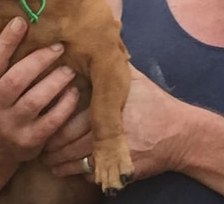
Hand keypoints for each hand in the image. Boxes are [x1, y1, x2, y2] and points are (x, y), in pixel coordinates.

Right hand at [0, 17, 80, 163]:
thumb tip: (16, 23)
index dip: (6, 41)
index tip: (21, 21)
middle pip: (17, 79)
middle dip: (40, 59)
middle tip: (59, 47)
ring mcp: (11, 125)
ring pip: (36, 99)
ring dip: (56, 80)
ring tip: (68, 70)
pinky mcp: (29, 140)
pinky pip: (52, 120)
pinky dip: (65, 105)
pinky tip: (73, 93)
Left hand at [42, 65, 187, 179]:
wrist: (182, 134)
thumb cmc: (157, 105)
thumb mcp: (136, 81)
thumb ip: (114, 67)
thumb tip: (96, 48)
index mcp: (110, 104)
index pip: (72, 113)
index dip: (55, 120)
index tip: (44, 121)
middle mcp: (112, 126)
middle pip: (71, 139)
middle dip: (53, 145)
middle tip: (42, 147)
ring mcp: (117, 149)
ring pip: (78, 160)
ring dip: (61, 163)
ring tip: (50, 162)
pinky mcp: (122, 168)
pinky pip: (92, 174)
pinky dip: (77, 174)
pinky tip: (68, 171)